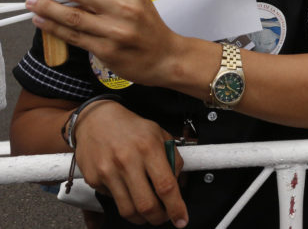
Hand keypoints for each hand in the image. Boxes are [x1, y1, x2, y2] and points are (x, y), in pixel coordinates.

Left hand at [26, 0, 183, 85]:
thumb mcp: (137, 3)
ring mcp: (116, 31)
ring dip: (49, 10)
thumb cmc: (148, 30)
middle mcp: (125, 10)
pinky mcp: (107, 50)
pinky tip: (44, 24)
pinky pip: (75, 37)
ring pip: (74, 17)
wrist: (167, 58)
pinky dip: (56, 29)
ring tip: (33, 5)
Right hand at [73, 100, 187, 226]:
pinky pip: (113, 201)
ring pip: (128, 209)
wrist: (96, 120)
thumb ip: (172, 159)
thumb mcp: (160, 134)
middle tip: (164, 218)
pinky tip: (129, 193)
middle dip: (159, 218)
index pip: (166, 186)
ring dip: (142, 218)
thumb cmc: (131, 127)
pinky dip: (124, 202)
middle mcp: (128, 161)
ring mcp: (108, 172)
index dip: (176, 207)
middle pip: (146, 204)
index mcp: (149, 148)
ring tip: (149, 213)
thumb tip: (179, 185)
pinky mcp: (94, 179)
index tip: (182, 219)